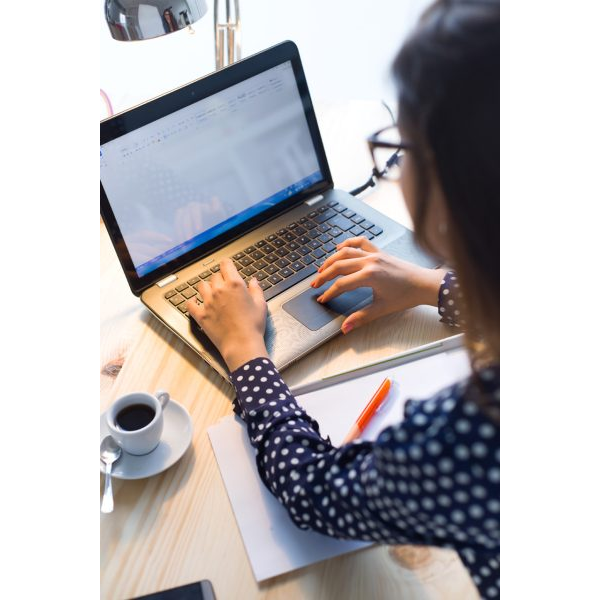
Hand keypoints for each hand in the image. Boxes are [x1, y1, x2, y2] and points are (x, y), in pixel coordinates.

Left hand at [186, 259, 267, 370]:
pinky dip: (192, 302)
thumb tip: (253, 281)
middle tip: (225, 287)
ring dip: (207, 288)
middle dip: (220, 279)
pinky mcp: (201, 315)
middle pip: (215, 276)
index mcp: (235, 284)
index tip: (227, 267)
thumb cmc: (253, 325)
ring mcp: (208, 302)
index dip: (227, 265)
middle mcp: (219, 290)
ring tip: (212, 293)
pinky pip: (190, 303)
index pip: (226, 265)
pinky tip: (195, 302)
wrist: (242, 344)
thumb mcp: (261, 305)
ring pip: (201, 286)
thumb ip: (256, 290)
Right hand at [311, 236, 445, 333]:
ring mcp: (374, 254)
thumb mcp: (381, 309)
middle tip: (315, 284)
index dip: (330, 292)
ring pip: (346, 252)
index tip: (323, 298)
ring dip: (331, 259)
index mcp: (370, 276)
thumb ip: (361, 318)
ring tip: (322, 269)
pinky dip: (348, 243)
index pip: (342, 284)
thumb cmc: (406, 295)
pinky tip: (339, 248)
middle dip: (324, 275)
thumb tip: (346, 327)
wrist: (424, 284)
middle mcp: (370, 262)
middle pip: (339, 265)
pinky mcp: (379, 251)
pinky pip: (360, 242)